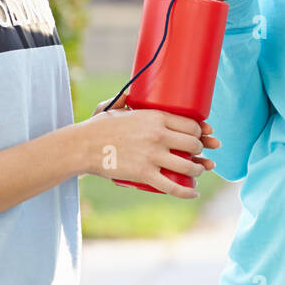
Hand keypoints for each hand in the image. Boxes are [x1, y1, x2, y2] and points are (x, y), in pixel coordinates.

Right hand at [81, 106, 206, 197]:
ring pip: (187, 165)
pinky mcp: (144, 174)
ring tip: (198, 171)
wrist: (83, 146)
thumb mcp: (116, 106)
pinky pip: (172, 185)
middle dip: (200, 150)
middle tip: (199, 154)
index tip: (201, 136)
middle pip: (193, 144)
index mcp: (156, 117)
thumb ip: (127, 99)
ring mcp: (152, 155)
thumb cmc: (99, 126)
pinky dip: (186, 191)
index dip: (200, 132)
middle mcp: (158, 135)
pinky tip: (194, 191)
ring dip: (198, 169)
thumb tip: (131, 92)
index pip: (191, 124)